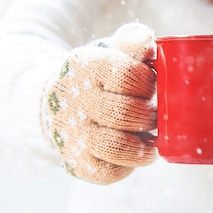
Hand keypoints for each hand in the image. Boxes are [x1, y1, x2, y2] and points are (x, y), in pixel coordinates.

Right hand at [41, 23, 157, 183]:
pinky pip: (109, 172)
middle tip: (154, 114)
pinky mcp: (76, 162)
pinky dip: (129, 165)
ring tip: (151, 138)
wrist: (58, 101)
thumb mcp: (112, 50)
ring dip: (143, 147)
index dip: (148, 83)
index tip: (150, 85)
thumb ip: (132, 41)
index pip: (127, 75)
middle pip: (125, 113)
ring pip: (116, 147)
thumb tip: (147, 44)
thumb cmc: (101, 75)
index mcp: (86, 66)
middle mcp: (75, 101)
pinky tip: (134, 151)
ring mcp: (74, 134)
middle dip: (149, 115)